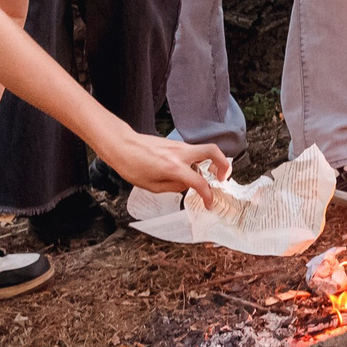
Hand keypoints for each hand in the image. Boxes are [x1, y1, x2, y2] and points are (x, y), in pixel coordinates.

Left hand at [102, 130, 230, 205]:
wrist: (122, 145)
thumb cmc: (132, 166)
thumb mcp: (151, 186)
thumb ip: (173, 187)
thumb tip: (186, 185)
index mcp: (174, 168)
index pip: (200, 182)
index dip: (208, 195)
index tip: (209, 203)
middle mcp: (180, 154)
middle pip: (213, 151)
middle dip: (224, 164)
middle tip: (222, 178)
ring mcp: (178, 146)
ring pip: (204, 150)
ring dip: (211, 162)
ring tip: (206, 176)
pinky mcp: (174, 143)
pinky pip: (193, 151)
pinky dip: (198, 160)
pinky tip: (189, 170)